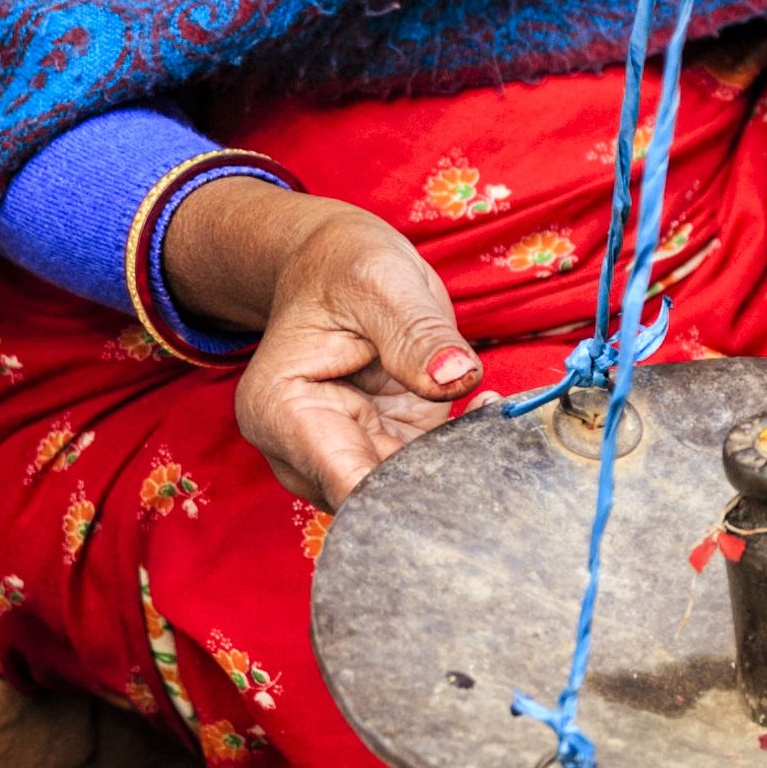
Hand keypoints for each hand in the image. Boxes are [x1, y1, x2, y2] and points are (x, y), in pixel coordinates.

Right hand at [164, 185, 482, 510]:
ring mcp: (346, 453)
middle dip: (433, 480)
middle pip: (373, 501)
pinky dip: (460, 449)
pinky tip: (484, 407)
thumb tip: (456, 378)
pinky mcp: (385, 448)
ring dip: (452, 464)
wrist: (335, 266)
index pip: (342, 482)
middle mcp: (304, 449)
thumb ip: (416, 332)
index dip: (402, 493)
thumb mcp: (379, 281)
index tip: (459, 473)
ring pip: (404, 493)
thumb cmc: (341, 267)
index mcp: (280, 411)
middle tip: (486, 435)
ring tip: (486, 407)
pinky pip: (425, 471)